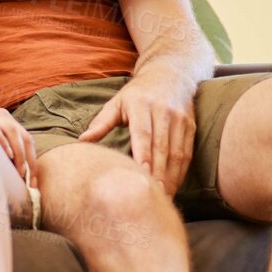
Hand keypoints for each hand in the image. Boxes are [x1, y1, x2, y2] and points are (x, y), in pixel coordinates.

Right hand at [0, 106, 38, 187]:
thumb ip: (0, 149)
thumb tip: (12, 174)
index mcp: (10, 123)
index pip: (27, 143)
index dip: (33, 162)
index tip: (34, 182)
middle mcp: (6, 119)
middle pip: (25, 139)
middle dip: (30, 160)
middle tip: (30, 180)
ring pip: (13, 133)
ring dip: (19, 155)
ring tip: (20, 172)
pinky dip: (4, 142)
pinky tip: (8, 155)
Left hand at [78, 69, 195, 193]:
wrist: (170, 74)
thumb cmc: (137, 93)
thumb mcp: (117, 102)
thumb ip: (102, 122)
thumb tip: (81, 141)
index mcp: (142, 105)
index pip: (144, 133)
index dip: (144, 155)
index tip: (142, 174)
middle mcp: (164, 111)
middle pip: (162, 146)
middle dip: (159, 172)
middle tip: (153, 195)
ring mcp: (180, 119)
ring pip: (177, 152)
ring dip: (171, 176)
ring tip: (163, 197)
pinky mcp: (190, 126)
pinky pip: (187, 152)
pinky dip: (181, 171)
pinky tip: (174, 186)